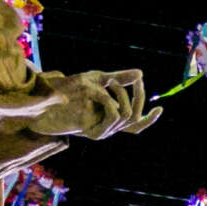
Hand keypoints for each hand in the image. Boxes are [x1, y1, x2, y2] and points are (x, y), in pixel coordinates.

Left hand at [43, 70, 158, 139]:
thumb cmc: (69, 90)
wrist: (46, 101)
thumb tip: (141, 73)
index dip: (150, 119)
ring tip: (110, 81)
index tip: (161, 108)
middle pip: (135, 118)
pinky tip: (107, 92)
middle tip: (137, 79)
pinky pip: (114, 116)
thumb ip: (120, 78)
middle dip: (139, 96)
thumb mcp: (98, 79)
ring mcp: (102, 131)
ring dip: (122, 94)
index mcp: (111, 121)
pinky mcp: (94, 132)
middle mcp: (109, 129)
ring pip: (126, 115)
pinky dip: (113, 102)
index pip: (136, 126)